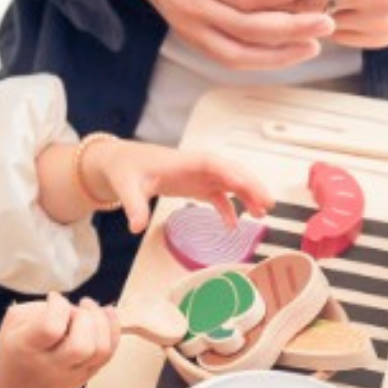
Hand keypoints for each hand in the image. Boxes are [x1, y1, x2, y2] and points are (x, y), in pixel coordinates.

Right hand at [0, 292, 118, 387]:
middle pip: (81, 344)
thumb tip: (70, 306)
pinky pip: (108, 355)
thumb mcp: (11, 325)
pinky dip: (113, 331)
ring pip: (100, 350)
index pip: (51, 328)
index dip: (58, 306)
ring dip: (101, 322)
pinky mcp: (86, 376)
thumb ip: (37, 309)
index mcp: (26, 350)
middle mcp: (51, 366)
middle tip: (73, 309)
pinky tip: (106, 314)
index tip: (53, 298)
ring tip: (89, 308)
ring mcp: (72, 375)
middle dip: (83, 317)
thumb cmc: (13, 353)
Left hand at [85, 139, 272, 235]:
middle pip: (230, 171)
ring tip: (262, 213)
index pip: (213, 163)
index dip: (232, 172)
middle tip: (268, 203)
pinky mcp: (195, 186)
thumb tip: (136, 227)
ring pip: (230, 183)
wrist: (120, 163)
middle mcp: (195, 166)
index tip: (247, 185)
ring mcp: (198, 176)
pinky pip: (218, 196)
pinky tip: (234, 226)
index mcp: (183, 161)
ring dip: (247, 196)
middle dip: (250, 185)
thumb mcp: (127, 187)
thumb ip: (134, 206)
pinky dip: (228, 209)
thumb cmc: (125, 168)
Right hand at [109, 0, 330, 67]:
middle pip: (250, 28)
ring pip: (240, 53)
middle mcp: (194, 7)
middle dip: (293, 28)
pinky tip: (285, 53)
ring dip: (280, 54)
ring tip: (312, 45)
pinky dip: (259, 60)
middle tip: (326, 21)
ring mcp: (192, 28)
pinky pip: (229, 58)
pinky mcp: (193, 39)